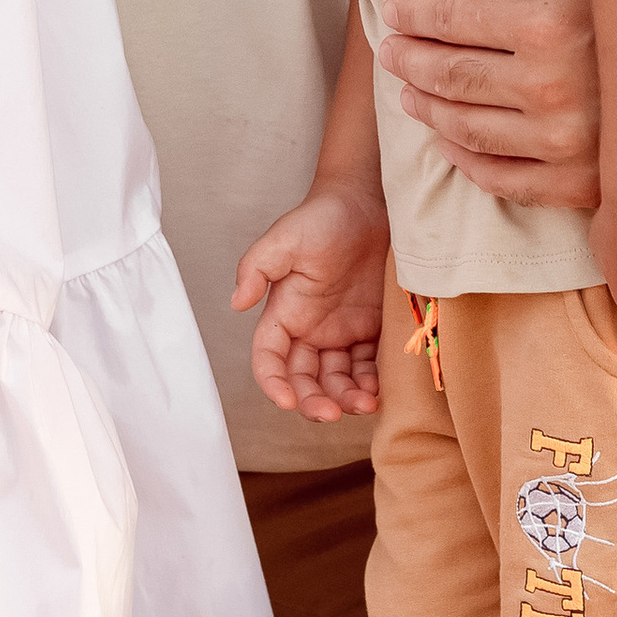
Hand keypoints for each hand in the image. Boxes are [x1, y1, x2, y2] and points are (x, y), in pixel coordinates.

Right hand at [232, 181, 389, 423]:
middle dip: (315, 401)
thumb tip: (236, 303)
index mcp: (284, 313)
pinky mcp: (371, 329)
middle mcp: (310, 330)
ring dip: (346, 398)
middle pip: (304, 379)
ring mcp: (341, 332)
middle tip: (333, 412)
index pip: (269, 359)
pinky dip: (372, 382)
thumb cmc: (322, 218)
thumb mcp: (284, 238)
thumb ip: (256, 267)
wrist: (369, 203)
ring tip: (365, 403)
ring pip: (337, 380)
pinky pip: (369, 366)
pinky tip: (380, 390)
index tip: (287, 401)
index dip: (273, 383)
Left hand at [379, 0, 601, 206]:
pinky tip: (450, 145)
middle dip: (410, 61)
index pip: (455, 19)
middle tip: (389, 49)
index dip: (414, 13)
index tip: (394, 7)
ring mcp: (565, 150)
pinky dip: (467, 162)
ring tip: (408, 92)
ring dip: (427, 111)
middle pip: (450, 77)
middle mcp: (552, 92)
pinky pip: (503, 181)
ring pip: (466, 130)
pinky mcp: (583, 190)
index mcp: (556, 26)